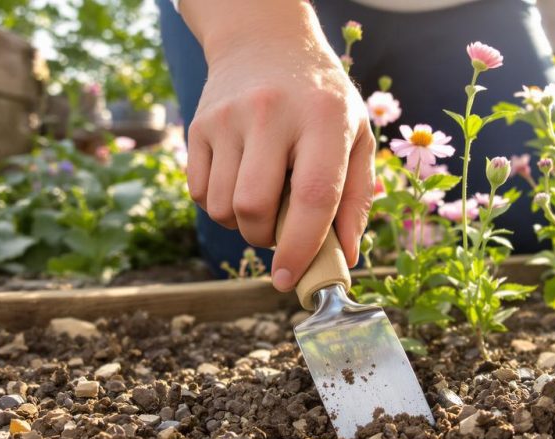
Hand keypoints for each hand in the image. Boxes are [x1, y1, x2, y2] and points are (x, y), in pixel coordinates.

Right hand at [181, 0, 373, 290]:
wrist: (265, 42)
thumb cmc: (322, 100)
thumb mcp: (356, 136)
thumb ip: (356, 198)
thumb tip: (347, 256)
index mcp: (323, 119)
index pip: (312, 195)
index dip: (301, 247)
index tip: (292, 280)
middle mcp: (272, 114)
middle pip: (254, 209)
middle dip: (267, 238)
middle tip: (283, 230)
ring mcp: (228, 118)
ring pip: (223, 208)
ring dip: (243, 224)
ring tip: (265, 199)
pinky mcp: (198, 126)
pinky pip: (200, 194)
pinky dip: (219, 205)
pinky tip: (241, 181)